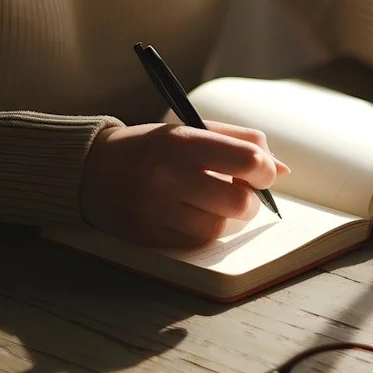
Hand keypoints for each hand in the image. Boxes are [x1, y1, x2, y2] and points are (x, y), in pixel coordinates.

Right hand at [80, 121, 289, 247]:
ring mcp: (156, 209)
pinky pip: (197, 242)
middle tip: (240, 193)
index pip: (248, 160)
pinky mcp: (148, 235)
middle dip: (250, 201)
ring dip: (227, 218)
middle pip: (240, 201)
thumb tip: (282, 171)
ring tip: (211, 202)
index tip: (260, 173)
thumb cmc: (154, 148)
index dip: (264, 171)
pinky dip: (204, 231)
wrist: (90, 169)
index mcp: (182, 140)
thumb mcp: (193, 130)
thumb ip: (241, 142)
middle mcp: (168, 175)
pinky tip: (192, 215)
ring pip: (221, 227)